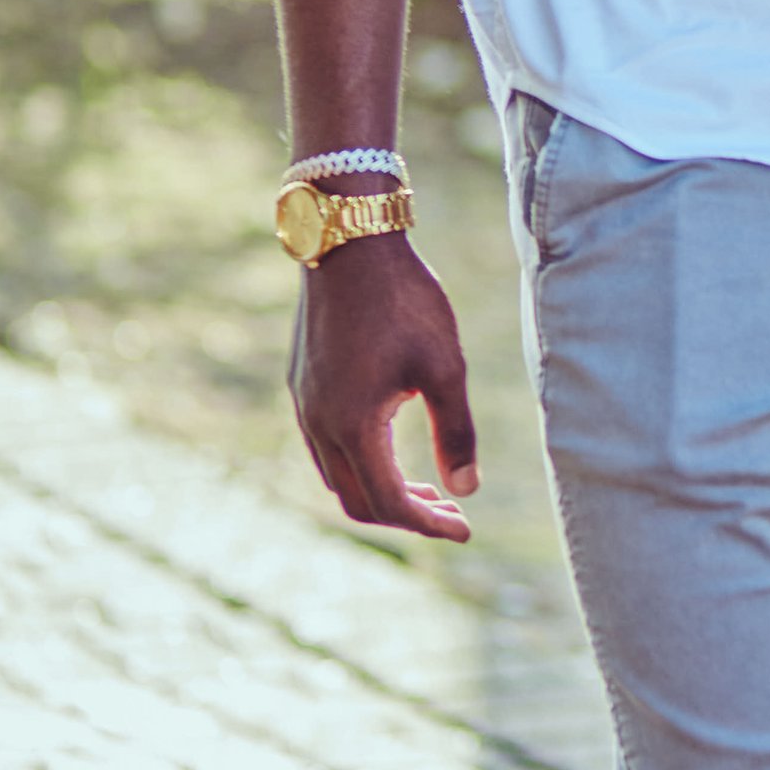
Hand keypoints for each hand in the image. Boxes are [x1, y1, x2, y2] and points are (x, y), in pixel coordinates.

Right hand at [288, 233, 479, 540]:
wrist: (349, 240)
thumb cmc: (404, 299)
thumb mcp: (444, 366)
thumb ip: (455, 432)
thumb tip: (467, 491)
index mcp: (352, 426)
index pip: (389, 502)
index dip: (428, 524)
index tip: (465, 529)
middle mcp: (319, 424)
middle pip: (357, 501)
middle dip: (406, 514)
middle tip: (450, 510)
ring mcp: (305, 405)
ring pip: (337, 476)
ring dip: (381, 490)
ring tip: (428, 485)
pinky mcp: (302, 385)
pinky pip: (325, 447)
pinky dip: (361, 462)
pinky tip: (391, 445)